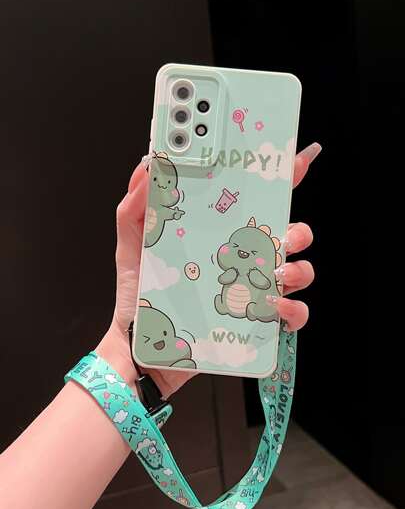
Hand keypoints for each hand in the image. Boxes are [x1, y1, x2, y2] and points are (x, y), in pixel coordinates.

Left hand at [97, 142, 319, 392]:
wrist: (141, 346)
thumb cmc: (140, 295)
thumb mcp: (132, 246)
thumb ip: (135, 207)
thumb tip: (148, 167)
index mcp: (222, 238)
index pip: (257, 205)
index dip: (281, 182)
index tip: (296, 162)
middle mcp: (244, 262)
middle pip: (289, 236)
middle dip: (298, 231)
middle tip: (282, 237)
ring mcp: (253, 292)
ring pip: (299, 272)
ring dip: (298, 270)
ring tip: (275, 274)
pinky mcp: (257, 324)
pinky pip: (292, 315)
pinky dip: (293, 310)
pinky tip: (273, 306)